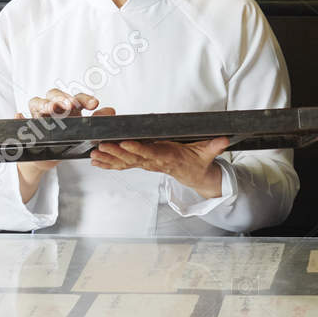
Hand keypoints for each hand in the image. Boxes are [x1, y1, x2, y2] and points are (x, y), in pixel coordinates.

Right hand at [14, 89, 110, 202]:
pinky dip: (19, 116)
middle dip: (61, 98)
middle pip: (54, 94)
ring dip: (43, 103)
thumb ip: (97, 122)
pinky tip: (20, 115)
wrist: (46, 158)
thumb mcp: (84, 133)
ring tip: (49, 109)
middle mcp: (53, 108)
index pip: (76, 98)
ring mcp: (38, 115)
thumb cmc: (66, 140)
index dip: (85, 99)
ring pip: (36, 102)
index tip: (95, 104)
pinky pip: (19, 118)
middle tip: (69, 105)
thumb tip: (111, 112)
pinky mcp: (26, 126)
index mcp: (69, 108)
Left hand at [91, 135, 231, 199]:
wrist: (195, 176)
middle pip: (133, 157)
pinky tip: (95, 161)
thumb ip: (214, 146)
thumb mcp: (208, 153)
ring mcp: (147, 164)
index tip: (125, 142)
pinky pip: (124, 164)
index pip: (151, 152)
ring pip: (125, 162)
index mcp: (167, 156)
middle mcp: (154, 161)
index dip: (138, 148)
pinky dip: (109, 163)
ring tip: (93, 155)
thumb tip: (224, 140)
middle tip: (101, 146)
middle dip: (116, 152)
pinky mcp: (143, 164)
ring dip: (108, 159)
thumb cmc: (198, 162)